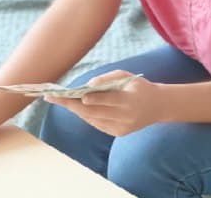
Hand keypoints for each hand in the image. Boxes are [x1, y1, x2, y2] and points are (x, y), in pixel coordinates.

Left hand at [44, 70, 165, 136]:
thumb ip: (108, 79)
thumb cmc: (139, 87)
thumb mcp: (128, 76)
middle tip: (53, 97)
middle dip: (72, 104)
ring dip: (75, 110)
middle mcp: (126, 117)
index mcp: (130, 101)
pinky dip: (85, 115)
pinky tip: (75, 107)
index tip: (77, 96)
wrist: (158, 107)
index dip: (93, 99)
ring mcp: (121, 128)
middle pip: (95, 112)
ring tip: (58, 100)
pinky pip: (97, 124)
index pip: (109, 100)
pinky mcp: (118, 133)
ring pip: (93, 119)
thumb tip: (88, 86)